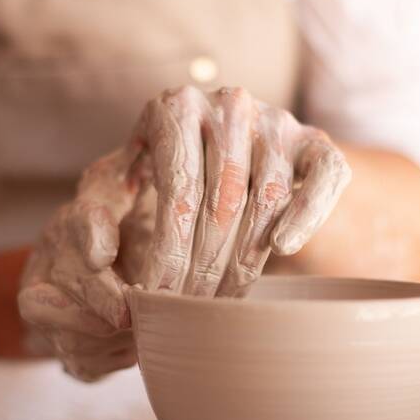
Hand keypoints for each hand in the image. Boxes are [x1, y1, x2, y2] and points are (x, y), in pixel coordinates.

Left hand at [18, 86, 350, 380]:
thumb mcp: (125, 176)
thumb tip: (96, 258)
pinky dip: (307, 215)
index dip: (169, 255)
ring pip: (267, 198)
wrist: (230, 143)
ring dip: (247, 260)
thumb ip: (104, 203)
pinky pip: (323, 178)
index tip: (158, 301)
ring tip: (224, 303)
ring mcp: (276, 121)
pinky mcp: (314, 140)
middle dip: (204, 269)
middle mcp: (228, 105)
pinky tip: (284, 249)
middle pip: (222, 202)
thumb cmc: (165, 168)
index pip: (177, 193)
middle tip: (190, 313)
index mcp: (176, 109)